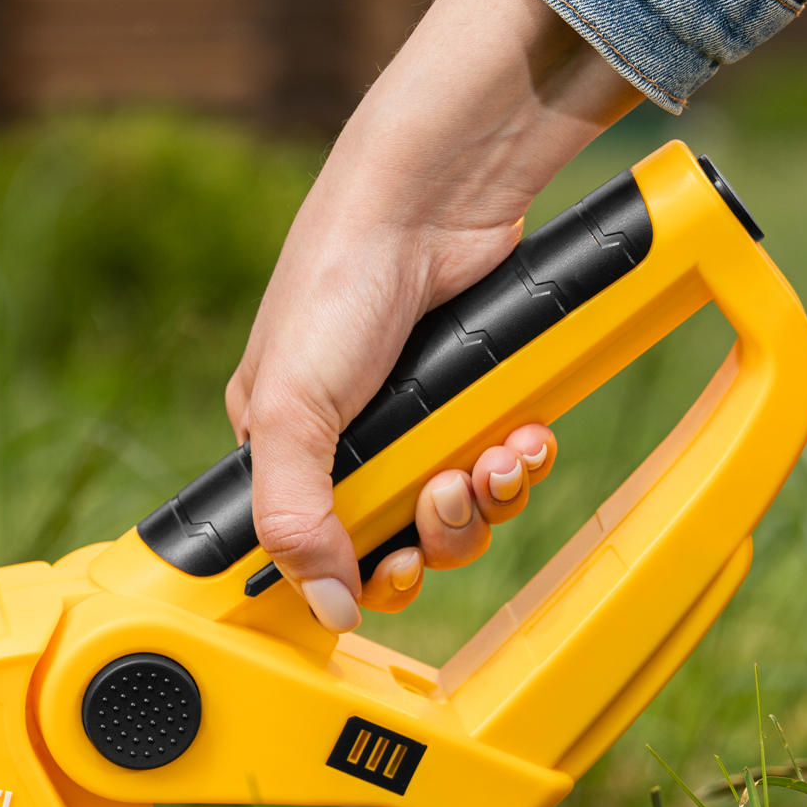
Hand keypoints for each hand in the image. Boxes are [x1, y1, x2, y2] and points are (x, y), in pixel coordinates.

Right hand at [227, 0, 641, 632]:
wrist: (431, 198)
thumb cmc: (337, 284)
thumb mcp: (293, 411)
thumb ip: (294, 519)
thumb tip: (324, 607)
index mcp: (284, 450)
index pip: (316, 551)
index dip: (360, 573)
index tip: (392, 566)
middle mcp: (348, 443)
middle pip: (398, 541)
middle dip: (436, 532)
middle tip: (450, 493)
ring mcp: (415, 421)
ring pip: (457, 511)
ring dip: (486, 499)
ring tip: (495, 458)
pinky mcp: (472, 398)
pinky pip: (500, 466)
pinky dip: (518, 462)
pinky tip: (522, 436)